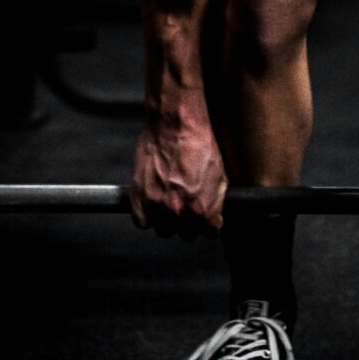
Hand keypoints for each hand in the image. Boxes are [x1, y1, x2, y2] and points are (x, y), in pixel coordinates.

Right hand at [129, 112, 227, 239]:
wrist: (176, 125)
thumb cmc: (200, 145)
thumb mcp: (220, 176)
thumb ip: (215, 203)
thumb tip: (213, 219)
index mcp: (202, 211)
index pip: (207, 233)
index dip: (205, 222)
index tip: (201, 214)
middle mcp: (179, 213)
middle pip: (184, 235)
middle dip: (186, 222)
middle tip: (184, 204)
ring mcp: (157, 207)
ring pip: (163, 230)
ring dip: (166, 220)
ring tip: (169, 201)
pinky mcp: (139, 197)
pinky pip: (141, 222)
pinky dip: (146, 215)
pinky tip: (152, 202)